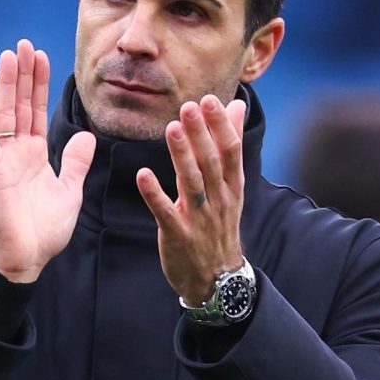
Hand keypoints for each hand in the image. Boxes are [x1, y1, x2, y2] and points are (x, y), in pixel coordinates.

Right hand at [0, 39, 95, 282]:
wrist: (25, 260)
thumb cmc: (43, 231)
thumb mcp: (69, 192)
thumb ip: (75, 163)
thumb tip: (86, 136)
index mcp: (34, 155)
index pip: (36, 112)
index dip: (39, 85)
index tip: (41, 57)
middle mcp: (17, 152)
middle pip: (19, 105)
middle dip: (23, 75)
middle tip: (24, 44)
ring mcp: (3, 160)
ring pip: (4, 114)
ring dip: (5, 85)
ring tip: (9, 55)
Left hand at [136, 94, 247, 302]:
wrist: (216, 279)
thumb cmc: (219, 226)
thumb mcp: (231, 189)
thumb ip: (230, 147)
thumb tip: (237, 108)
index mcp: (231, 188)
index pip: (230, 152)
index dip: (221, 126)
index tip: (211, 100)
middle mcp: (218, 201)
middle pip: (211, 163)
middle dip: (201, 134)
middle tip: (189, 106)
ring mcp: (199, 219)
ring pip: (191, 183)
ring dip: (181, 156)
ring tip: (171, 129)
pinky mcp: (178, 235)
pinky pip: (165, 212)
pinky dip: (154, 194)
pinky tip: (142, 175)